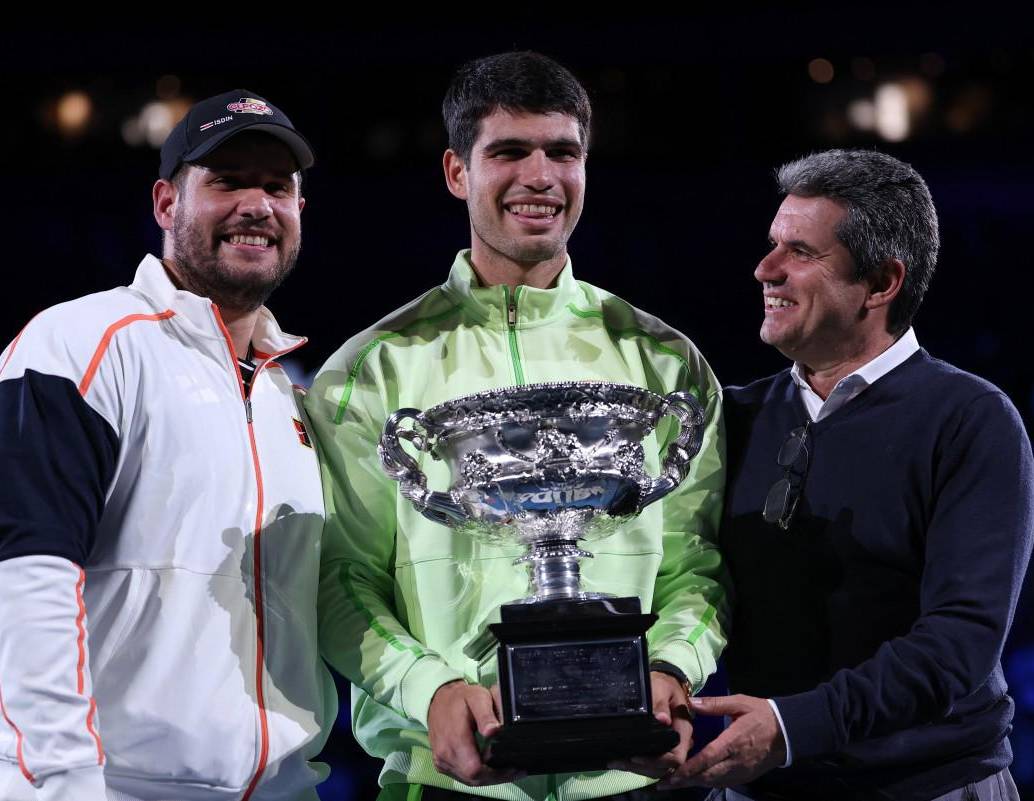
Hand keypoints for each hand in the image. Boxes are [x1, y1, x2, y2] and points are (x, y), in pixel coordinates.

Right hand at [426, 680, 521, 785]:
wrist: (439, 700)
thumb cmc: (461, 698)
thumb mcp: (477, 698)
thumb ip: (486, 714)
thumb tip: (494, 731)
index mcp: (454, 739)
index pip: (475, 770)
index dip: (495, 772)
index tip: (512, 766)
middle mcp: (445, 754)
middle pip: (475, 779)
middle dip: (496, 777)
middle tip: (515, 769)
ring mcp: (441, 761)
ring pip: (469, 781)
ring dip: (488, 778)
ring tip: (506, 769)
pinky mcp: (441, 764)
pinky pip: (462, 777)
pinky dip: (478, 775)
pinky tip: (490, 767)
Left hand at [608, 671, 692, 778]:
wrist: (664, 684)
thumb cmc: (663, 685)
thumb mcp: (661, 688)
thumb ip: (660, 702)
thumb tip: (663, 720)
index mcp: (683, 729)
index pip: (677, 756)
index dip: (658, 761)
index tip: (636, 757)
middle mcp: (680, 742)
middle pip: (665, 767)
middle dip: (641, 767)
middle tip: (617, 761)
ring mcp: (671, 747)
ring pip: (657, 768)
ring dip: (636, 769)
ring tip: (615, 762)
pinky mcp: (662, 748)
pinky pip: (653, 763)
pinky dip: (637, 765)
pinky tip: (621, 761)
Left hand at [659, 694, 785, 788]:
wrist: (788, 731)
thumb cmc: (762, 714)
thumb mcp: (739, 702)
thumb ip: (714, 704)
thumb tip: (690, 703)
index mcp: (733, 741)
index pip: (707, 759)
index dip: (687, 769)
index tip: (670, 774)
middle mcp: (736, 761)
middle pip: (706, 776)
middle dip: (684, 781)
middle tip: (662, 783)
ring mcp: (742, 771)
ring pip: (714, 782)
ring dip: (693, 783)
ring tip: (673, 783)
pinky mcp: (746, 776)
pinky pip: (723, 783)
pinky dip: (707, 783)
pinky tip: (695, 780)